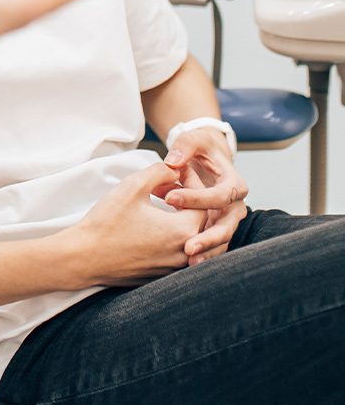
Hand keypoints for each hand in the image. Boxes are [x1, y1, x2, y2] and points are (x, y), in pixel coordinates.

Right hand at [67, 162, 207, 287]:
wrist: (85, 257)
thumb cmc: (108, 221)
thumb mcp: (133, 186)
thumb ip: (160, 171)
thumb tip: (175, 169)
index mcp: (183, 231)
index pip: (203, 201)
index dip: (191, 182)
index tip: (176, 171)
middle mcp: (184, 253)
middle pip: (199, 220)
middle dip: (186, 199)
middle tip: (168, 184)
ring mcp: (173, 268)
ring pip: (189, 237)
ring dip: (179, 217)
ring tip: (160, 202)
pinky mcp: (160, 275)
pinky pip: (176, 251)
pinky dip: (171, 234)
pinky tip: (152, 222)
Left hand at [163, 130, 248, 265]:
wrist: (206, 159)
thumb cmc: (199, 149)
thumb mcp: (193, 140)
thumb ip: (184, 147)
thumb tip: (172, 162)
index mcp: (234, 183)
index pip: (219, 195)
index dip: (196, 197)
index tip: (169, 198)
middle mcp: (235, 205)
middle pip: (227, 226)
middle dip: (209, 238)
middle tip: (188, 247)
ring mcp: (227, 219)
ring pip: (222, 240)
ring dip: (208, 252)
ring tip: (189, 262)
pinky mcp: (217, 228)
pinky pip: (214, 245)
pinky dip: (204, 254)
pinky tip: (187, 264)